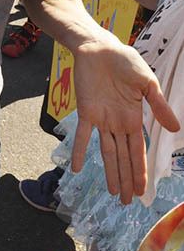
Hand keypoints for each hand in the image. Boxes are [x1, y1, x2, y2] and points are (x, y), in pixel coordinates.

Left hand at [72, 37, 179, 203]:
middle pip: (123, 157)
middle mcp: (117, 123)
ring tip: (113, 193)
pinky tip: (77, 168)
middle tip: (127, 203)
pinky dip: (78, 150)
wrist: (100, 48)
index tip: (143, 191)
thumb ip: (159, 105)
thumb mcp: (148, 83)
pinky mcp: (85, 110)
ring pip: (106, 152)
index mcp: (134, 118)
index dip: (140, 171)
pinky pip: (81, 134)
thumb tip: (176, 128)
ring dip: (109, 172)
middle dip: (126, 179)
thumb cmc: (125, 62)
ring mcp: (101, 119)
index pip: (138, 151)